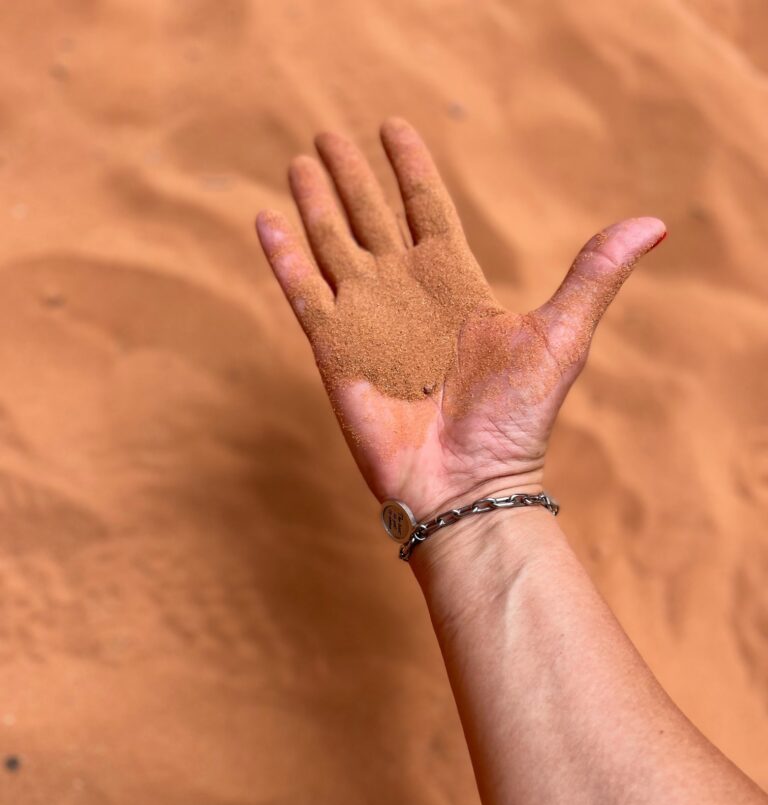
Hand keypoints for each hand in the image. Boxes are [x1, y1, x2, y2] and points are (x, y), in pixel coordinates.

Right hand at [256, 117, 664, 521]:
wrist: (469, 484)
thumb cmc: (517, 421)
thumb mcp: (562, 338)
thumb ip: (593, 276)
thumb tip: (654, 224)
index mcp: (456, 285)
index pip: (426, 209)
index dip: (410, 169)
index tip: (392, 127)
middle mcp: (408, 297)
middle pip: (372, 219)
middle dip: (352, 177)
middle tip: (328, 135)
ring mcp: (369, 323)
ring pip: (334, 247)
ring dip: (316, 205)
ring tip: (299, 163)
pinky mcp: (336, 355)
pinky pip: (305, 296)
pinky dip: (285, 260)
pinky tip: (267, 220)